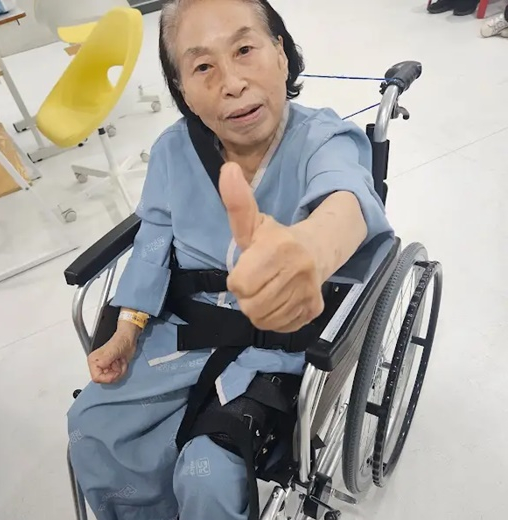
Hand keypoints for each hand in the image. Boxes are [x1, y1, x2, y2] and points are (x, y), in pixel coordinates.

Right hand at [87, 324, 138, 383]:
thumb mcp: (112, 351)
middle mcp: (97, 365)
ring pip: (112, 379)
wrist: (129, 339)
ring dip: (120, 371)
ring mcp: (105, 368)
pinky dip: (122, 371)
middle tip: (118, 362)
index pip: (97, 378)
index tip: (116, 371)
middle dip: (115, 373)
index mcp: (93, 361)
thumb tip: (100, 365)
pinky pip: (117, 377)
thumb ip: (105, 359)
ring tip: (120, 361)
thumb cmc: (120, 341)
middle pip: (105, 380)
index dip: (108, 377)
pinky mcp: (112, 369)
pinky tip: (122, 362)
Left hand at [219, 162, 324, 332]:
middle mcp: (298, 271)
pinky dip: (276, 318)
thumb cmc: (276, 239)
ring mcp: (308, 292)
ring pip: (265, 319)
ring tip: (267, 290)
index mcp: (279, 248)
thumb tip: (227, 169)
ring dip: (260, 308)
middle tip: (257, 281)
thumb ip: (237, 203)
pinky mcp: (314, 310)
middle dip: (248, 296)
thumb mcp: (253, 222)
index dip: (238, 279)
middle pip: (251, 306)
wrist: (316, 250)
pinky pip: (281, 327)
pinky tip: (280, 300)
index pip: (240, 284)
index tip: (247, 268)